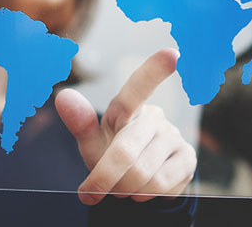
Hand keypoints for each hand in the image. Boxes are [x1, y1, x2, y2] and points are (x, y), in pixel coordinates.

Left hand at [55, 48, 195, 204]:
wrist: (134, 183)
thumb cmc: (110, 155)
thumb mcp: (92, 143)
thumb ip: (80, 123)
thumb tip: (62, 96)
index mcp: (128, 108)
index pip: (139, 88)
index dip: (155, 71)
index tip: (173, 55)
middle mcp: (155, 117)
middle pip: (126, 153)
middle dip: (106, 179)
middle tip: (97, 190)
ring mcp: (175, 137)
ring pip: (144, 175)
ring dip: (125, 190)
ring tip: (124, 187)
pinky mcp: (188, 158)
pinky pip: (162, 185)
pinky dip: (144, 196)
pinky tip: (144, 189)